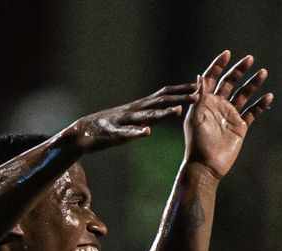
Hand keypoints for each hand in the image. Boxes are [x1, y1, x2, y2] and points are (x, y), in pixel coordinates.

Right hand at [61, 84, 197, 153]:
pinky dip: (137, 132)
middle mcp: (133, 110)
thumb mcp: (133, 119)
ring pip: (146, 115)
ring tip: (178, 111)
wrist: (80, 133)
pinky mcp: (112, 133)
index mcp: (139, 107)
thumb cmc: (109, 127)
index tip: (200, 87)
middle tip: (198, 95)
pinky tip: (146, 132)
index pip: (164, 95)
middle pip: (160, 101)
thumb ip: (149, 114)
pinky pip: (126, 133)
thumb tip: (168, 109)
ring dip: (163, 113)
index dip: (182, 90)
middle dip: (180, 98)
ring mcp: (123, 120)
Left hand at [184, 50, 273, 178]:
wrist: (206, 165)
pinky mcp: (240, 126)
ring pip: (244, 94)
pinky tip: (269, 96)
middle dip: (239, 70)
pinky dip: (261, 104)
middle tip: (249, 59)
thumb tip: (199, 76)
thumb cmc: (197, 142)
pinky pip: (253, 112)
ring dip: (253, 84)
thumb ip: (199, 97)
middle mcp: (218, 105)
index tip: (227, 53)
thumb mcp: (195, 117)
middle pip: (230, 82)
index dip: (218, 65)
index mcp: (205, 101)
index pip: (211, 78)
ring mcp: (230, 115)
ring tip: (263, 72)